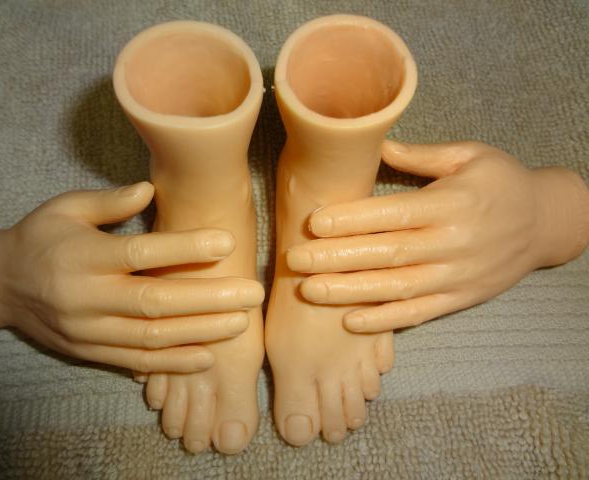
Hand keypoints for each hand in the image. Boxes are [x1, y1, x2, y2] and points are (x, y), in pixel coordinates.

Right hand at [0, 182, 263, 372]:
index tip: (228, 243)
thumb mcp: (65, 208)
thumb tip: (152, 189)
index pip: (142, 253)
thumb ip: (109, 201)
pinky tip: (207, 357)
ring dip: (200, 332)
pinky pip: (136, 362)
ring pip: (151, 337)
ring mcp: (87, 330)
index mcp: (83, 255)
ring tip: (241, 323)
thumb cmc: (40, 237)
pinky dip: (172, 363)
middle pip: (156, 302)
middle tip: (252, 293)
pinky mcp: (89, 352)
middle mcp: (86, 296)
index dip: (186, 248)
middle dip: (209, 299)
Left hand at [287, 140, 588, 332]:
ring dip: (350, 292)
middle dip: (337, 258)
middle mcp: (453, 243)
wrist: (547, 223)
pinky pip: (419, 314)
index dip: (353, 220)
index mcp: (452, 203)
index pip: (394, 214)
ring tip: (309, 291)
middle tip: (294, 260)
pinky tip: (349, 321)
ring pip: (397, 289)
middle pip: (387, 254)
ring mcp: (456, 276)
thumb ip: (422, 155)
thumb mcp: (470, 155)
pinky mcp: (460, 298)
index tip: (314, 222)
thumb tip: (374, 143)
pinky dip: (384, 321)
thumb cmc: (503, 182)